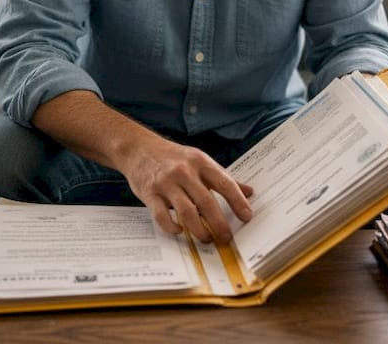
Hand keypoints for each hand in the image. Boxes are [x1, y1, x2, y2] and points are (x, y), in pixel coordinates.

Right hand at [120, 137, 253, 243]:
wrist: (139, 149)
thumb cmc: (173, 157)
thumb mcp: (199, 160)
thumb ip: (222, 177)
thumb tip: (249, 192)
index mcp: (200, 162)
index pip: (224, 183)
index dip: (238, 201)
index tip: (247, 217)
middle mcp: (184, 172)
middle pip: (206, 202)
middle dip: (219, 224)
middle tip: (226, 238)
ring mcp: (166, 183)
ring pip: (186, 212)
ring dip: (199, 230)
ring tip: (207, 239)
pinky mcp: (150, 194)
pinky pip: (162, 216)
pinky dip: (172, 228)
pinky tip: (180, 231)